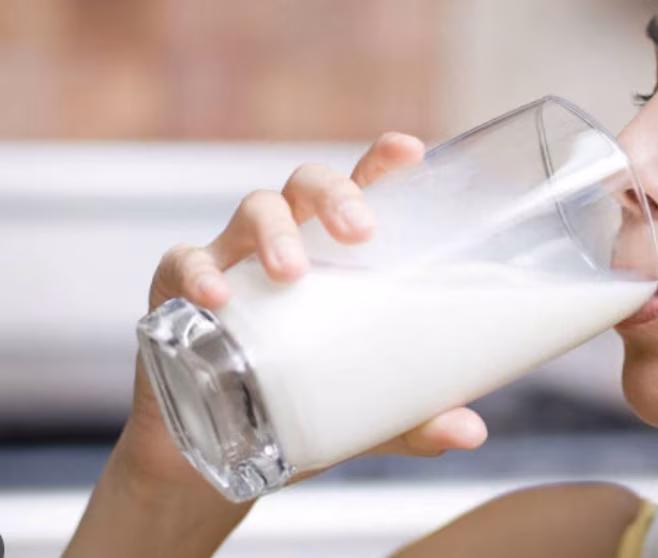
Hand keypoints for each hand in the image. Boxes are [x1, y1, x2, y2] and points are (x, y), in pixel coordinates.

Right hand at [119, 132, 488, 495]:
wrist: (213, 454)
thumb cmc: (296, 408)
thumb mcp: (362, 415)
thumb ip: (414, 417)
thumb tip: (472, 433)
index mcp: (334, 256)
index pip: (361, 192)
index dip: (381, 163)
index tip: (408, 151)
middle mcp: (286, 243)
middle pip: (307, 186)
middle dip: (334, 195)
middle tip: (359, 232)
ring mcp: (232, 260)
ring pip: (254, 210)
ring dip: (275, 232)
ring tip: (291, 271)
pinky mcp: (177, 292)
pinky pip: (183, 261)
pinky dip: (198, 272)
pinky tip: (217, 298)